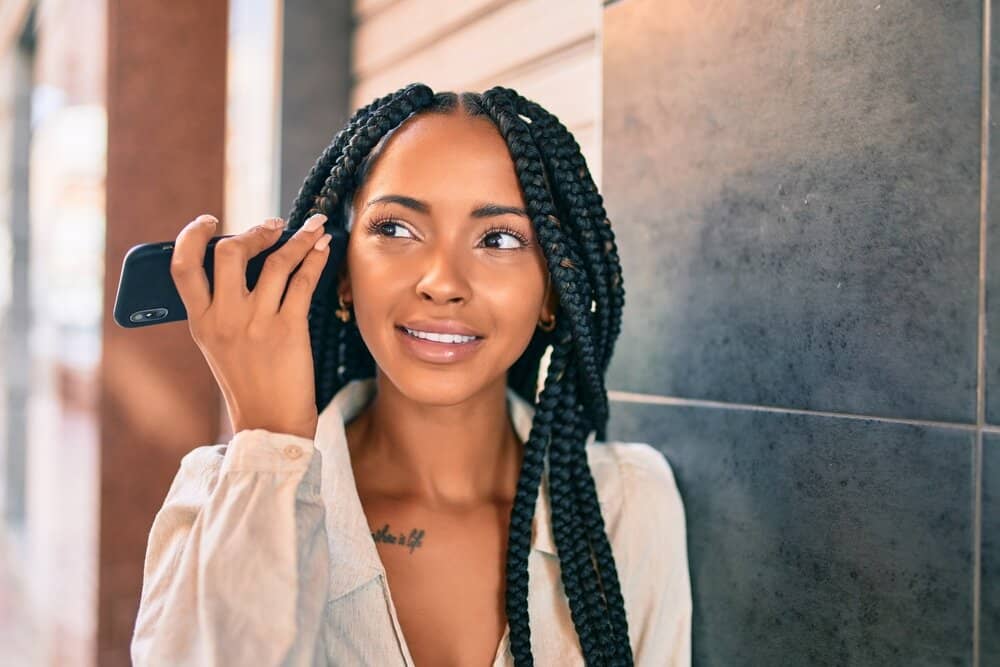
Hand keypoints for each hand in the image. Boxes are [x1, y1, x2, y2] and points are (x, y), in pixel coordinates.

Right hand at [170, 212, 331, 439]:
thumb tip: (240, 261)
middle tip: (274, 225)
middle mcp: (224, 319)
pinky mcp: (289, 329)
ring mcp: (256, 323)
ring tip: (312, 228)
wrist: (270, 423)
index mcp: (200, 322)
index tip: (209, 221)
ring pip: (275, 262)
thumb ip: (220, 308)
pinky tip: (323, 248)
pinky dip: (315, 258)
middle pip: (229, 253)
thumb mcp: (218, 346)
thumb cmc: (248, 382)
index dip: (191, 236)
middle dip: (254, 231)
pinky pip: (303, 281)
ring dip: (297, 238)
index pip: (182, 268)